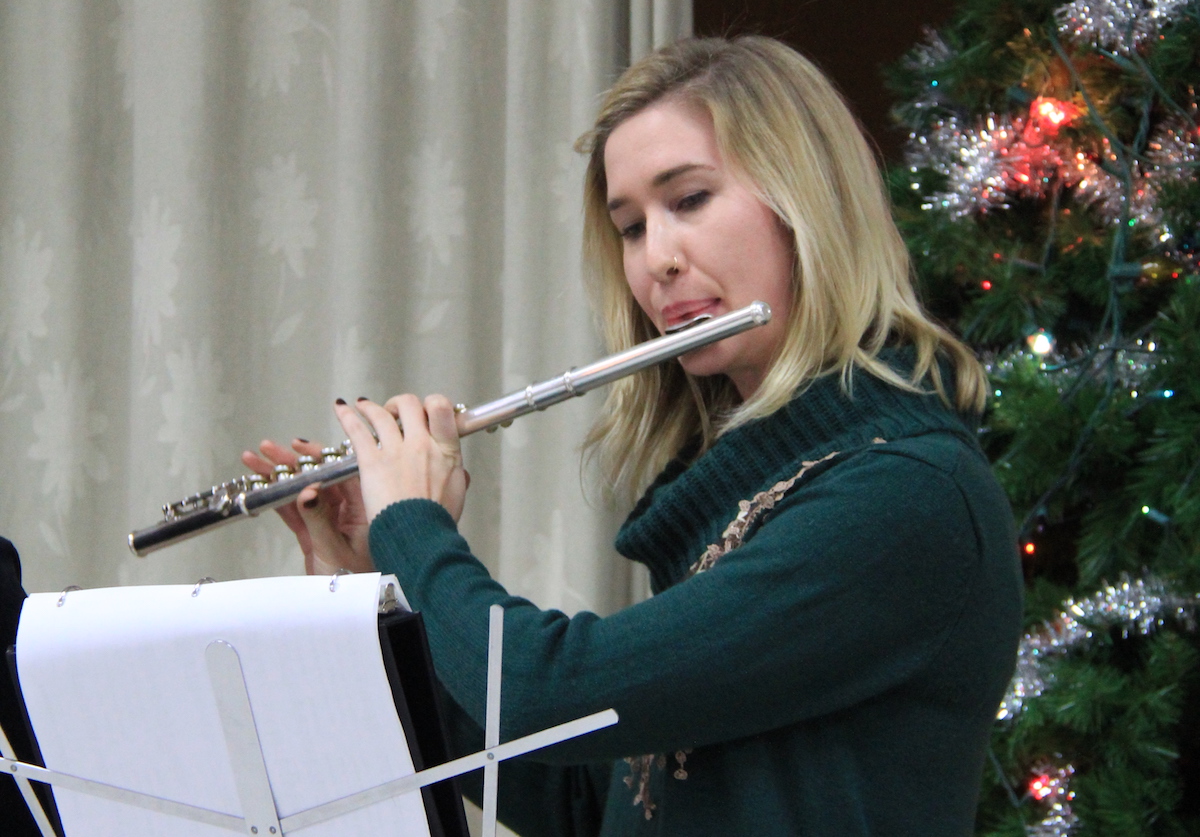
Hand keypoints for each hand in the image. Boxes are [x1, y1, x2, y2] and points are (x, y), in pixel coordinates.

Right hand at [241, 438, 373, 574]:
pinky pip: (293, 511)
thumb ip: (318, 519)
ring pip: (302, 492)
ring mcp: (329, 521)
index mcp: (365, 507)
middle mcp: (348, 510)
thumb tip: (305, 491)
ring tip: (255, 461)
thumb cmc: (357, 580)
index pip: (342, 472)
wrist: (350, 609)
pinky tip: (259, 486)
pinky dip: (276, 499)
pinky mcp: (313, 534)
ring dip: (278, 478)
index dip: (320, 456)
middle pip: (318, 478)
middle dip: (292, 463)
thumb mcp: (336, 548)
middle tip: (269, 449)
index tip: (299, 447)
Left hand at [335, 394, 469, 523]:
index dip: (432, 403)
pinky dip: (348, 417)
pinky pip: (358, 430)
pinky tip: (342, 410)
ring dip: (371, 407)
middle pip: (410, 405)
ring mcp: (396, 451)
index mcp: (446, 451)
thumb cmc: (437, 521)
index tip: (424, 411)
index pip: (442, 409)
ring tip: (364, 407)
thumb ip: (456, 476)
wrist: (421, 537)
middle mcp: (422, 444)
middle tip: (394, 413)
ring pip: (381, 414)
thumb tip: (460, 471)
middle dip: (400, 405)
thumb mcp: (457, 493)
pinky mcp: (373, 462)